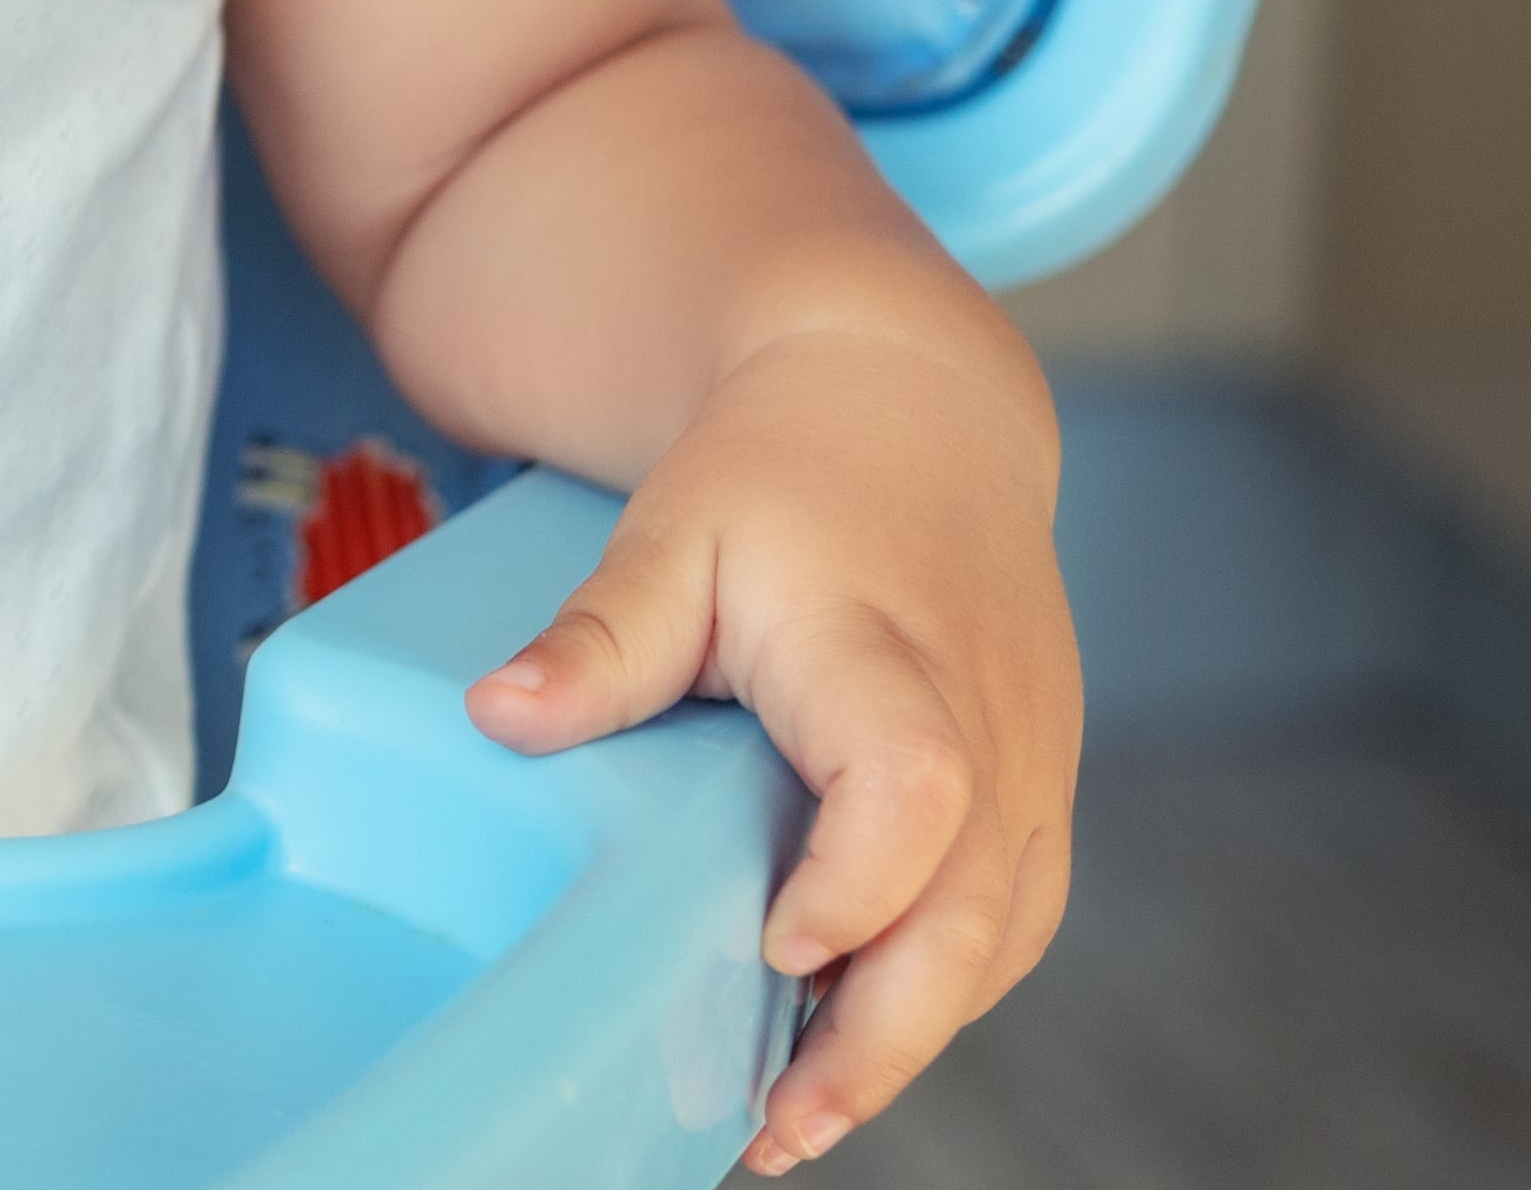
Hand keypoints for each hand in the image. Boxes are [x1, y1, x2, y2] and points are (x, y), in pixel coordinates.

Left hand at [466, 325, 1077, 1170]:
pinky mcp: (1035, 795)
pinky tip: (849, 1042)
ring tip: (793, 1118)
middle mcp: (990, 729)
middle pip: (976, 912)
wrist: (913, 412)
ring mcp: (1030, 769)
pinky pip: (1007, 919)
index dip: (858, 885)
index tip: (776, 950)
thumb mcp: (678, 528)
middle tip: (778, 1128)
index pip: (915, 790)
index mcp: (894, 658)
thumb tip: (495, 715)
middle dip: (885, 1036)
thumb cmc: (786, 472)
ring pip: (1003, 937)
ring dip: (912, 1036)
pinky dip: (940, 990)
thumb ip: (602, 634)